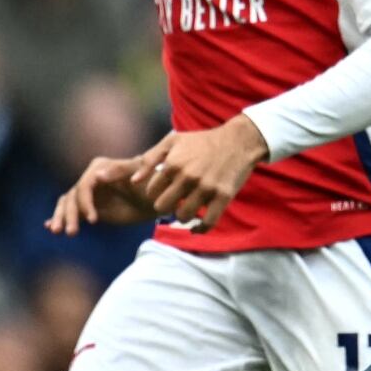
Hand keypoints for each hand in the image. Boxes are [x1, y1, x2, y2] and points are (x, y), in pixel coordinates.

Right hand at [45, 156, 157, 234]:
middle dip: (68, 214)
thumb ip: (118, 171)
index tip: (92, 220)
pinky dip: (60, 217)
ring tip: (57, 231)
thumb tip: (96, 176)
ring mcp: (89, 194)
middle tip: (71, 233)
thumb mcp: (138, 173)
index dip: (85, 202)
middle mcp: (90, 179)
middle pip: (72, 197)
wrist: (156, 199)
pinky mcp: (89, 208)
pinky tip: (49, 226)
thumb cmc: (150, 182)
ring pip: (67, 204)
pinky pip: (72, 212)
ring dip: (61, 217)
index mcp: (99, 167)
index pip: (84, 185)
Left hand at [134, 115, 269, 230]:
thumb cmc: (201, 142)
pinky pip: (207, 223)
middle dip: (166, 206)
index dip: (155, 194)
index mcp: (173, 164)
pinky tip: (196, 227)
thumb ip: (150, 159)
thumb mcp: (173, 141)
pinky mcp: (223, 197)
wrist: (237, 142)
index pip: (151, 192)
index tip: (164, 191)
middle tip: (174, 202)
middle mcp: (187, 177)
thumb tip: (133, 181)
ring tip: (186, 210)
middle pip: (163, 207)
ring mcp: (206, 188)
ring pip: (183, 216)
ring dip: (182, 216)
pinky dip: (199, 229)